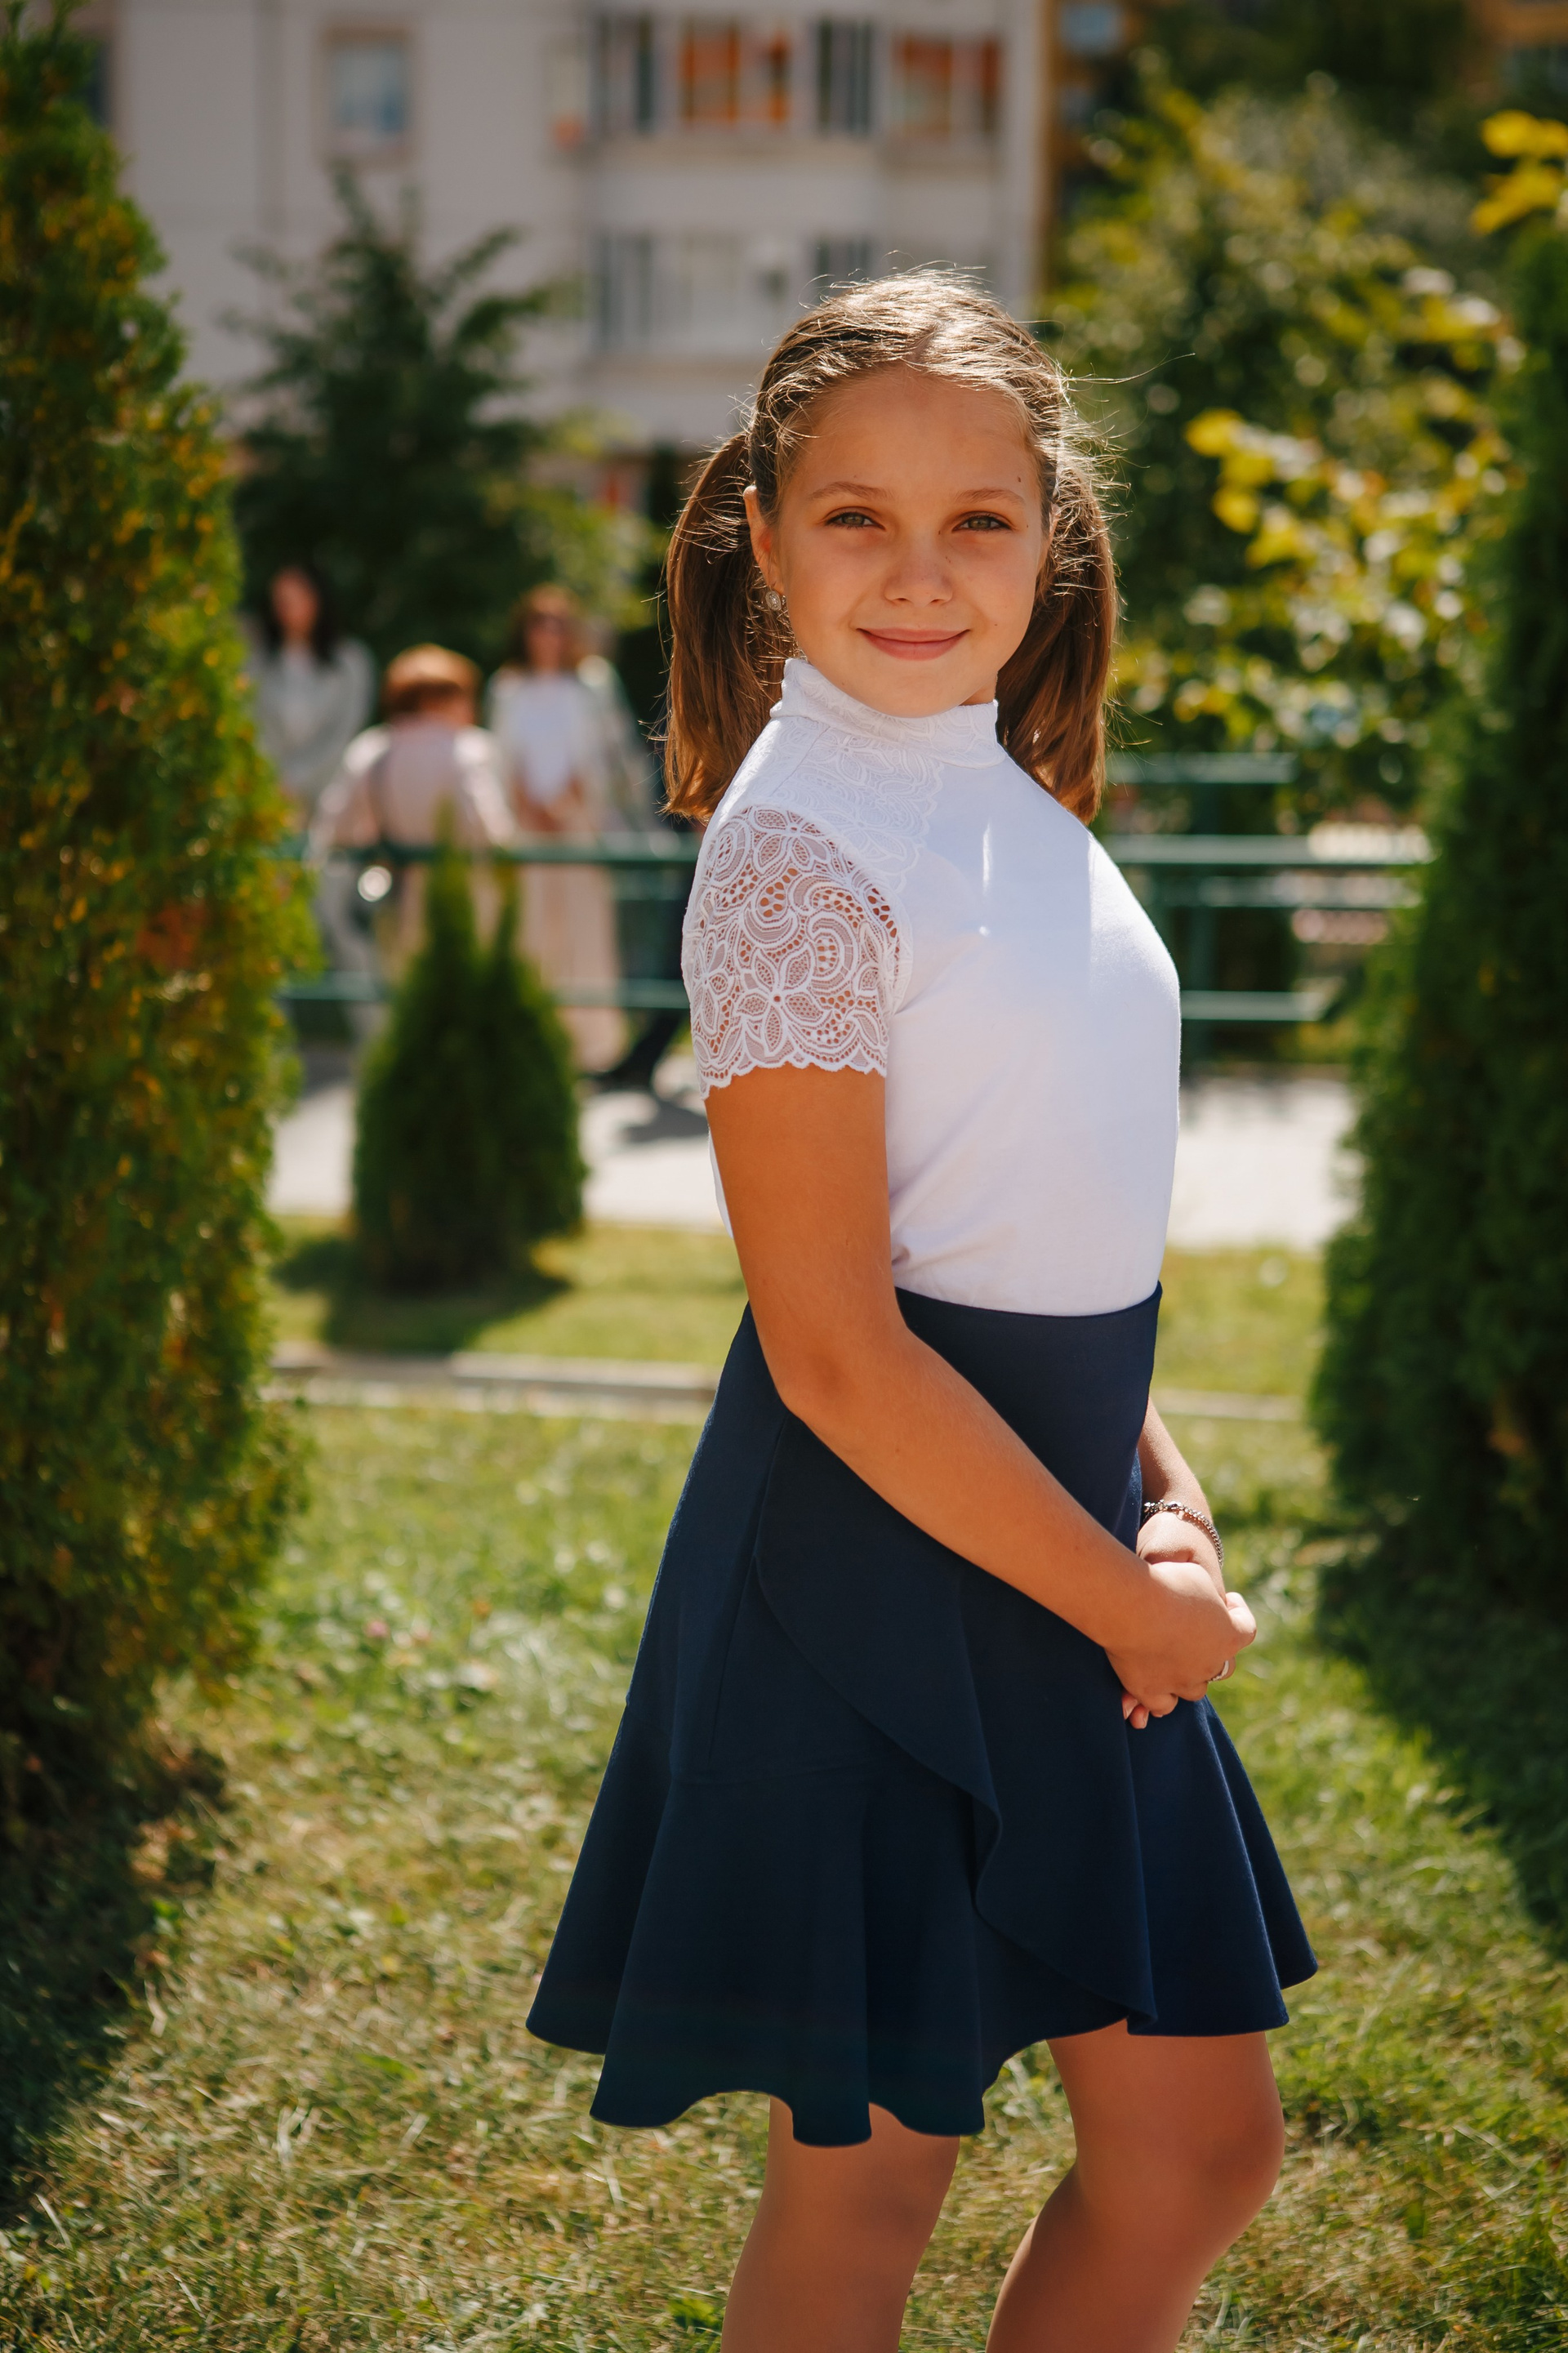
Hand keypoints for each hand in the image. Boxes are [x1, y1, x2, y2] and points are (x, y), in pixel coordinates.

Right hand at [1107, 1558, 1254, 1731]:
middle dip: (1214, 1648)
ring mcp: (1181, 1682)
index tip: (1227, 1600)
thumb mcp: (1198, 1576)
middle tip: (1197, 1630)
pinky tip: (1157, 1684)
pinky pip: (1163, 1705)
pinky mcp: (1150, 1690)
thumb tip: (1202, 1603)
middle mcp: (1210, 1665)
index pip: (1247, 1629)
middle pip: (1223, 1666)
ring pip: (1196, 1689)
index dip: (1239, 1612)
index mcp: (1229, 1636)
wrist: (1130, 1604)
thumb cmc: (1167, 1583)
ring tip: (1176, 1657)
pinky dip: (1163, 1697)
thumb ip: (1207, 1595)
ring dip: (1191, 1675)